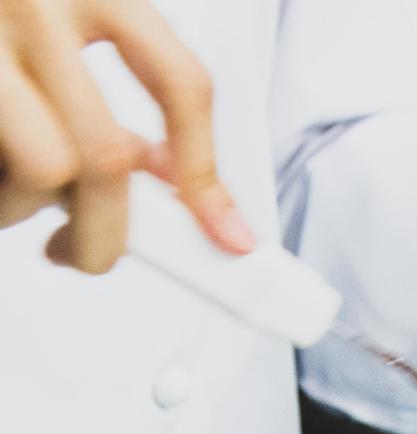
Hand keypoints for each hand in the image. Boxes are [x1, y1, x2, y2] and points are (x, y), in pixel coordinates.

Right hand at [0, 0, 251, 272]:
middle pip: (103, 155)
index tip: (223, 233)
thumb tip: (171, 181)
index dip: (205, 171)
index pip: (181, 84)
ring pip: (40, 169)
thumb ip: (113, 96)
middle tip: (91, 254)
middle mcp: (33, 3)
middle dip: (107, 232)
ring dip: (26, 209)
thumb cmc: (1, 16)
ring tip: (9, 193)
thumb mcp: (68, 24)